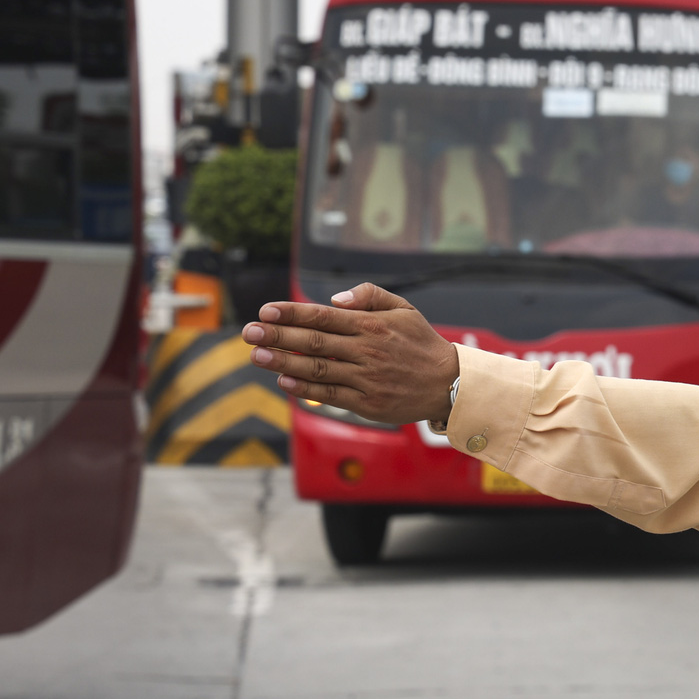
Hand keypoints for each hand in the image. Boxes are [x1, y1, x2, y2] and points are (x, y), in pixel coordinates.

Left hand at [243, 284, 460, 424]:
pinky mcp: (367, 403)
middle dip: (277, 336)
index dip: (291, 313)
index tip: (265, 311)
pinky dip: (304, 388)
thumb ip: (369, 295)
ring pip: (316, 369)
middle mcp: (367, 351)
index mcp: (373, 325)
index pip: (322, 316)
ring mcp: (366, 378)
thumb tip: (334, 300)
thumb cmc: (421, 343)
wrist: (450, 383)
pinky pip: (329, 395)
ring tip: (256, 356)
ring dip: (283, 362)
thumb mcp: (404, 309)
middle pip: (313, 342)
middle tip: (249, 332)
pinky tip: (283, 380)